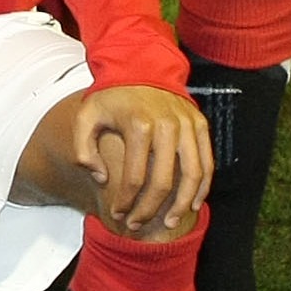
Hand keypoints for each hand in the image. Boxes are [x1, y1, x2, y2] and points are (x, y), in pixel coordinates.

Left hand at [74, 84, 214, 237]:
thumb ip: (83, 148)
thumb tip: (101, 178)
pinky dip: (202, 188)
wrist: (140, 66)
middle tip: (137, 225)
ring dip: (182, 205)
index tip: (117, 214)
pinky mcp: (200, 125)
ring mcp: (188, 126)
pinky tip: (191, 205)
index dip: (126, 201)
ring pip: (193, 176)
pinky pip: (207, 163)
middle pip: (164, 182)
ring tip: (168, 224)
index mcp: (139, 125)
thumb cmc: (111, 96)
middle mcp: (168, 126)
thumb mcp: (86, 116)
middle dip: (150, 209)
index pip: (135, 177)